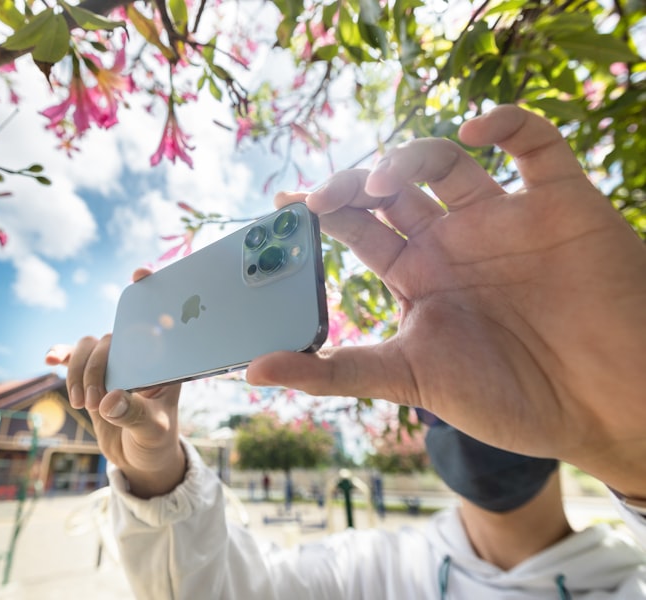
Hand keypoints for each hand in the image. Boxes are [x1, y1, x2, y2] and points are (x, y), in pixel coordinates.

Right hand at [45, 268, 185, 498]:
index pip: (159, 318)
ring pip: (88, 346)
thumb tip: (107, 400)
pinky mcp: (91, 375)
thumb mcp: (152, 429)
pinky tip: (50, 357)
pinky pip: (73, 358)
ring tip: (82, 404)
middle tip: (94, 402)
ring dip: (79, 372)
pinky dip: (62, 355)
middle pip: (110, 337)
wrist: (139, 459)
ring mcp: (114, 363)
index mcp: (163, 360)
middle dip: (96, 367)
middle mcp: (139, 355)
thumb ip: (132, 413)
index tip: (138, 275)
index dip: (150, 291)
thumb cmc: (156, 441)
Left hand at [247, 105, 645, 497]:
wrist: (607, 408)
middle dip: (352, 184)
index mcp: (418, 277)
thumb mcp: (410, 380)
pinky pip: (536, 144)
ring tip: (381, 186)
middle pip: (392, 190)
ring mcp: (505, 220)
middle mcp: (455, 242)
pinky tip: (476, 131)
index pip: (358, 230)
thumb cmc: (511, 399)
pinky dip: (508, 124)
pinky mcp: (561, 203)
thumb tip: (254, 372)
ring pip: (447, 161)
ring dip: (407, 158)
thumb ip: (335, 372)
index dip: (318, 214)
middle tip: (321, 196)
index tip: (280, 206)